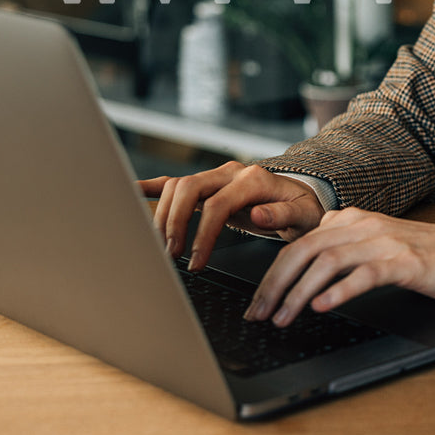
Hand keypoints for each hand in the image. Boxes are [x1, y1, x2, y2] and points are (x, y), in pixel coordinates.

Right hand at [138, 161, 324, 269]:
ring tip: (162, 246)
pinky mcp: (207, 185)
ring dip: (164, 215)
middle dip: (175, 222)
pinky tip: (130, 192)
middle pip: (189, 188)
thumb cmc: (303, 209)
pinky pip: (173, 183)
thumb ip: (283, 214)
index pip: (218, 204)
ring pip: (177, 186)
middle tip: (171, 255)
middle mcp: (231, 172)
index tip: (195, 262)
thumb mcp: (304, 215)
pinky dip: (151, 187)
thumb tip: (258, 214)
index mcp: (254, 180)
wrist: (302, 196)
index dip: (203, 234)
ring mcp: (216, 176)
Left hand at [243, 207, 434, 324]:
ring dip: (299, 292)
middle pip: (305, 250)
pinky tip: (323, 306)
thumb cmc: (419, 254)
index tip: (258, 303)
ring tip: (284, 317)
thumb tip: (305, 259)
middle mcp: (363, 227)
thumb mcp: (373, 242)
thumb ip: (341, 244)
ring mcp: (383, 243)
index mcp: (351, 221)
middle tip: (259, 313)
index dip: (272, 274)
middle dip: (275, 284)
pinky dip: (339, 291)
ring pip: (327, 262)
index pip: (299, 244)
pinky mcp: (403, 262)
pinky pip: (364, 274)